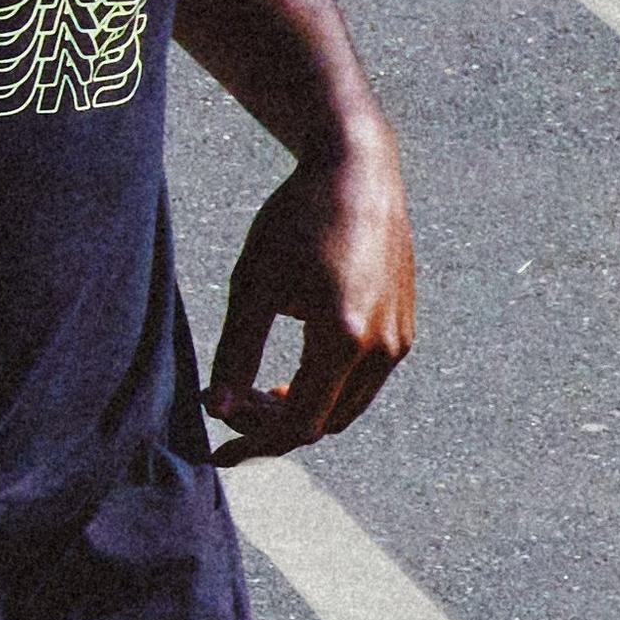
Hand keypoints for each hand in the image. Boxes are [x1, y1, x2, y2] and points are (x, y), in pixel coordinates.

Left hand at [195, 145, 415, 458]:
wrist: (357, 171)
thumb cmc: (296, 220)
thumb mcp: (251, 284)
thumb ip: (235, 351)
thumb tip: (216, 410)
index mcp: (343, 340)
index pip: (299, 426)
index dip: (253, 444)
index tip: (216, 448)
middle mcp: (383, 348)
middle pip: (324, 423)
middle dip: (271, 429)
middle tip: (226, 411)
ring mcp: (399, 339)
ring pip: (346, 407)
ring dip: (300, 413)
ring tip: (251, 396)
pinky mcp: (404, 326)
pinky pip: (363, 382)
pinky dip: (324, 391)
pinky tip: (288, 378)